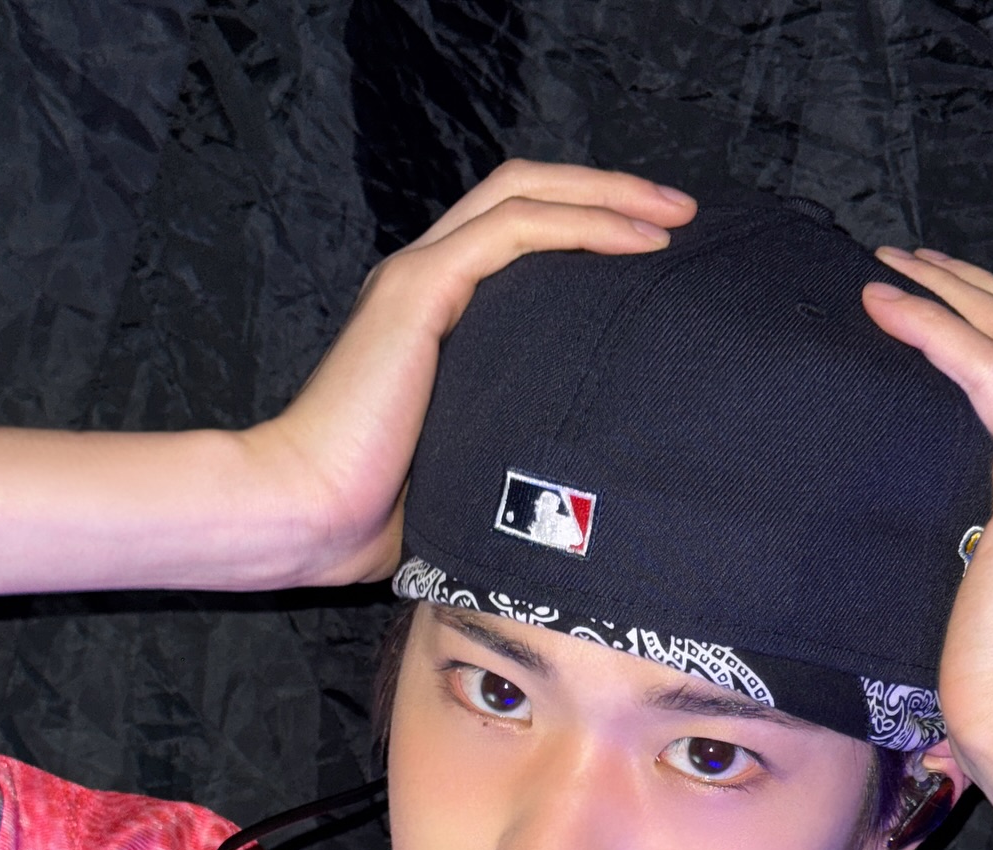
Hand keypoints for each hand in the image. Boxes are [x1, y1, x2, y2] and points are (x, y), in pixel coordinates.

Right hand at [256, 161, 695, 584]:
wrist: (309, 515)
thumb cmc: (379, 514)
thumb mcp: (473, 462)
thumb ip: (515, 436)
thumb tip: (588, 474)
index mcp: (434, 313)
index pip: (517, 235)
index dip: (588, 225)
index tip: (658, 251)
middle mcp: (425, 278)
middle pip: (527, 193)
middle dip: (610, 191)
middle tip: (683, 213)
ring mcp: (420, 275)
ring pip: (525, 193)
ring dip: (608, 194)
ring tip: (676, 215)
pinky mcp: (420, 290)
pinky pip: (516, 229)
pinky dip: (581, 223)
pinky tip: (637, 241)